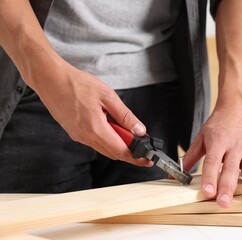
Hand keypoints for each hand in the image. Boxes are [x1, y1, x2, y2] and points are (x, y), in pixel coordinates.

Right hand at [32, 60, 151, 166]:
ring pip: (104, 148)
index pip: (120, 151)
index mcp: (95, 128)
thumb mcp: (108, 96)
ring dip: (117, 144)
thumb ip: (125, 116)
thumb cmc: (76, 84)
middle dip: (129, 151)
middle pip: (113, 153)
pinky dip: (107, 138)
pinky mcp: (74, 133)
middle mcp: (85, 137)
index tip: (147, 159)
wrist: (51, 79)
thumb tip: (139, 130)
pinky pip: (95, 142)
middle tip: (141, 143)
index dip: (136, 157)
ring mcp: (78, 136)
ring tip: (126, 130)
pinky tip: (110, 126)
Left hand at [184, 103, 241, 207]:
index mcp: (218, 141)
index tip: (207, 192)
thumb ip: (190, 157)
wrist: (238, 106)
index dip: (209, 177)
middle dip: (227, 187)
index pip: (212, 161)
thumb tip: (175, 174)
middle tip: (224, 203)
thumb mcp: (202, 137)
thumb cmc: (219, 123)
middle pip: (230, 169)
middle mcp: (234, 146)